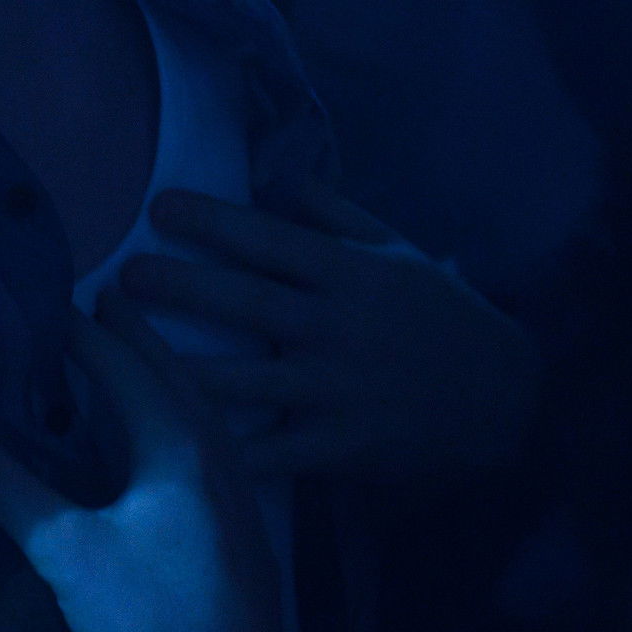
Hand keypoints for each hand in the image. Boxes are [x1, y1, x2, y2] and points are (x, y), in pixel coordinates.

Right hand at [0, 302, 282, 631]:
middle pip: (182, 383)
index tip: (56, 305)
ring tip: (139, 361)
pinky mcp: (248, 543)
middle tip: (113, 300)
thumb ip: (6, 488)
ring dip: (169, 383)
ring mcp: (244, 505)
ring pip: (206, 421)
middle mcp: (224, 464)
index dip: (89, 337)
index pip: (130, 372)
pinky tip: (168, 450)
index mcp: (183, 450)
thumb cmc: (148, 620)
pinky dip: (185, 429)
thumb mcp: (65, 551)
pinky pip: (216, 455)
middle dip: (143, 341)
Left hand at [112, 181, 535, 484]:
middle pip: (245, 302)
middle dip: (178, 287)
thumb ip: (336, 216)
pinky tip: (170, 445)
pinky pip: (270, 454)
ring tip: (121, 355)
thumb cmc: (443, 318)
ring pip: (243, 381)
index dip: (212, 221)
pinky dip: (223, 452)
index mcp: (351, 275)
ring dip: (178, 367)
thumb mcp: (400, 253)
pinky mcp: (339, 447)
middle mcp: (337, 328)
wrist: (509, 399)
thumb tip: (276, 176)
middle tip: (122, 276)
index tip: (159, 208)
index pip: (271, 239)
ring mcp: (336, 391)